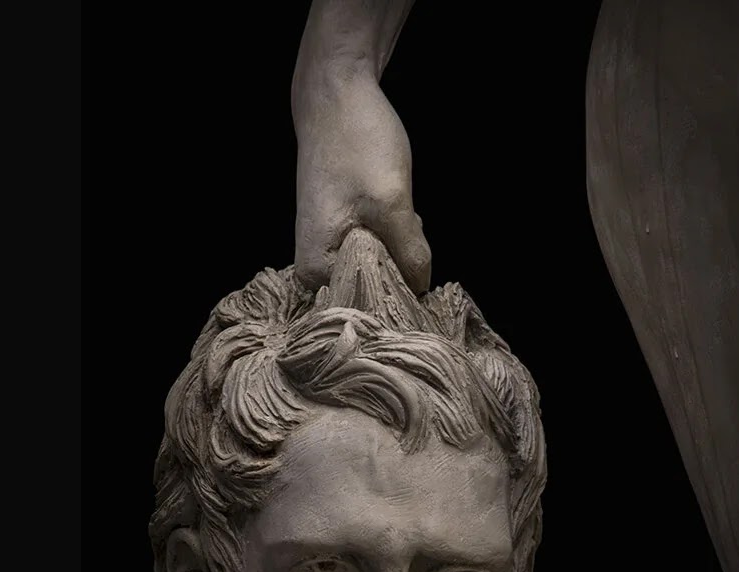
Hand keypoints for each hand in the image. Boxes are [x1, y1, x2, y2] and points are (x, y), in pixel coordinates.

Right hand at [294, 74, 431, 294]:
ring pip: (383, 268)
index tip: (417, 271)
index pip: (366, 309)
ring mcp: (330, 248)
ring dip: (404, 248)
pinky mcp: (344, 232)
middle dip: (404, 267)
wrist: (336, 95)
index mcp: (315, 270)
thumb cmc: (356, 144)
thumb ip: (409, 253)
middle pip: (376, 291)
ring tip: (401, 214)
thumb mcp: (392, 203)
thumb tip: (422, 290)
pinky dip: (398, 234)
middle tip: (408, 229)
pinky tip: (400, 211)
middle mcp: (316, 268)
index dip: (399, 297)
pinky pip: (381, 249)